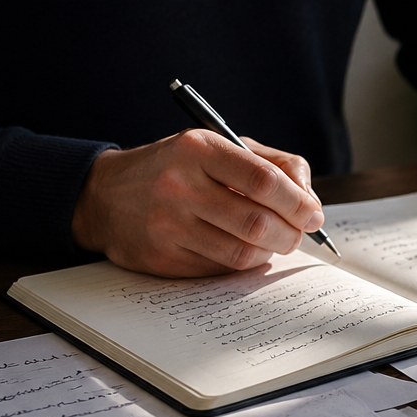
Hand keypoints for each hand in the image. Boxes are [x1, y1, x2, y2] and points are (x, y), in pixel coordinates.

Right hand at [71, 130, 326, 276]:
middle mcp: (179, 186)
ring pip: (242, 253)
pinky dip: (242, 265)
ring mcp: (167, 225)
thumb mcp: (219, 147)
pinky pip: (219, 270)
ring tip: (273, 242)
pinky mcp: (160, 258)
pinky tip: (242, 251)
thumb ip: (273, 164)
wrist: (103, 195)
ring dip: (269, 252)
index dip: (298, 202)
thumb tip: (310, 201)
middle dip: (290, 234)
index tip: (313, 214)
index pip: (264, 180)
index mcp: (198, 149)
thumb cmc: (177, 168)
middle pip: (257, 222)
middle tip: (297, 234)